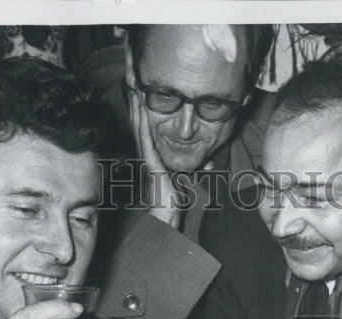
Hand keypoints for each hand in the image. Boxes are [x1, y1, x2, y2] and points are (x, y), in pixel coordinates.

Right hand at [123, 36, 180, 228]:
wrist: (166, 215)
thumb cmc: (173, 201)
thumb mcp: (186, 178)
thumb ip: (193, 167)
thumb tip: (210, 162)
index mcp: (153, 155)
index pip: (147, 127)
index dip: (143, 108)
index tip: (141, 90)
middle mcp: (147, 154)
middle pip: (139, 122)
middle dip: (135, 101)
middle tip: (131, 81)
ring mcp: (147, 157)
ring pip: (139, 126)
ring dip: (135, 106)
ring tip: (132, 87)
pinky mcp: (151, 163)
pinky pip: (145, 139)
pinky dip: (142, 123)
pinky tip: (140, 109)